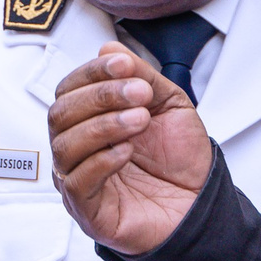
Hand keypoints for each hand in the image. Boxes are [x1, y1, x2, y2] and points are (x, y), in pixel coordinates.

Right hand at [47, 41, 213, 255]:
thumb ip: (141, 77)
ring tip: (140, 120)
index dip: (92, 73)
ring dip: (104, 125)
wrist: (201, 204)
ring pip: (65, 146)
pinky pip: (76, 182)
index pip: (69, 90)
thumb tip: (107, 48)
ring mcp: (78, 181)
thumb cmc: (179, 159)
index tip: (123, 64)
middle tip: (139, 94)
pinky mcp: (88, 212)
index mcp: (88, 122)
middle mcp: (77, 150)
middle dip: (100, 97)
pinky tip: (127, 151)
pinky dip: (101, 161)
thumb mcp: (168, 105)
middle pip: (60, 114)